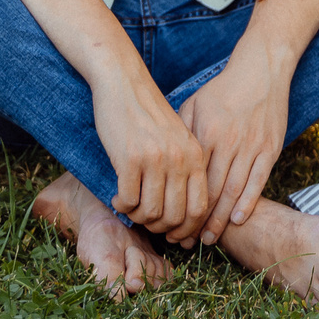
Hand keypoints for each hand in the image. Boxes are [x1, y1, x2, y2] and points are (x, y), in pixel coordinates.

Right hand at [92, 69, 210, 237]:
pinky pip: (128, 201)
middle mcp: (179, 159)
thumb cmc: (148, 114)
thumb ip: (184, 169)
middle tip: (146, 223)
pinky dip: (122, 206)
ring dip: (138, 218)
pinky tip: (118, 198)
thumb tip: (183, 216)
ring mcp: (155, 159)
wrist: (123, 83)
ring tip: (131, 209)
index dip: (187, 230)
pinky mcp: (129, 158)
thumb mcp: (177, 138)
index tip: (173, 236)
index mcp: (195, 155)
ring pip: (151, 213)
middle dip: (160, 228)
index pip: (200, 208)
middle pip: (176, 217)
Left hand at [176, 54, 291, 244]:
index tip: (168, 221)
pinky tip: (238, 220)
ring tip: (209, 238)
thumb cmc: (223, 90)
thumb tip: (164, 158)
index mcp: (205, 133)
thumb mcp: (194, 105)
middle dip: (197, 219)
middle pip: (210, 189)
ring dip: (221, 218)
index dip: (179, 202)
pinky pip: (258, 181)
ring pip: (233, 190)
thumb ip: (180, 132)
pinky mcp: (269, 149)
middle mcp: (228, 142)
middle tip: (186, 241)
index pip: (190, 176)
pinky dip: (248, 202)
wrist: (261, 71)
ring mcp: (251, 147)